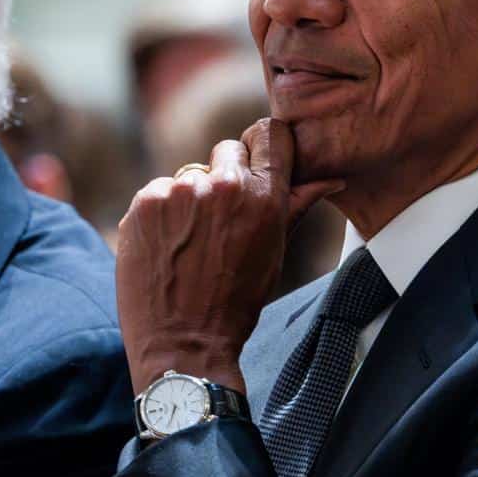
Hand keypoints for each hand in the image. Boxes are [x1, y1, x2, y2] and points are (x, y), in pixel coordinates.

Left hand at [116, 117, 340, 390]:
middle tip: (221, 221)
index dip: (263, 148)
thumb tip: (331, 179)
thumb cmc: (236, 303)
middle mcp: (224, 185)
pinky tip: (166, 247)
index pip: (270, 132)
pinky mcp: (145, 202)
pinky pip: (159, 191)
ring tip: (191, 243)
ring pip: (191, 174)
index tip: (257, 165)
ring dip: (192, 198)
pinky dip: (162, 213)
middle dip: (226, 175)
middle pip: (228, 149)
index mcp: (264, 196)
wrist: (183, 344)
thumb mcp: (274, 254)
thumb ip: (297, 206)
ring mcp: (180, 191)